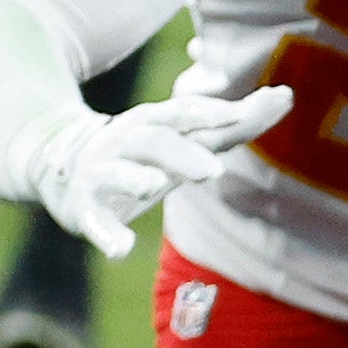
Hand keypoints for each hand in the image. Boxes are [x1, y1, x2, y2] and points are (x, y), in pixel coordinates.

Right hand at [25, 86, 292, 259]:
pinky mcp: (85, 208)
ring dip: (134, 179)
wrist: (61, 164)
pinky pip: (94, 222)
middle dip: (182, 152)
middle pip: (154, 140)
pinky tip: (121, 251)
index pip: (186, 113)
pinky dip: (106, 235)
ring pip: (116, 172)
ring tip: (156, 185)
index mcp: (155, 123)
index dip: (213, 112)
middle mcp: (126, 142)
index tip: (242, 113)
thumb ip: (234, 123)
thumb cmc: (146, 153)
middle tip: (214, 170)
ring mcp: (102, 173)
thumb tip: (286, 96)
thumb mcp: (188, 138)